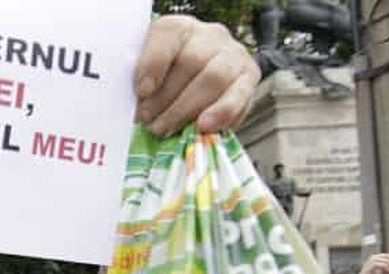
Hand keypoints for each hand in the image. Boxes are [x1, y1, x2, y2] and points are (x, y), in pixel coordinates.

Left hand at [135, 15, 260, 135]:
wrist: (200, 83)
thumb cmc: (167, 80)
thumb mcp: (148, 75)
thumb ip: (143, 85)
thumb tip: (139, 107)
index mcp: (179, 28)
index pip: (168, 34)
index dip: (154, 64)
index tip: (142, 92)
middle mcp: (210, 36)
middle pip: (191, 61)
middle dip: (166, 98)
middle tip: (149, 121)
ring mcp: (233, 54)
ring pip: (214, 78)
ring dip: (187, 109)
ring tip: (166, 129)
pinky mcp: (249, 77)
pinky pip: (239, 95)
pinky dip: (221, 113)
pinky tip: (204, 127)